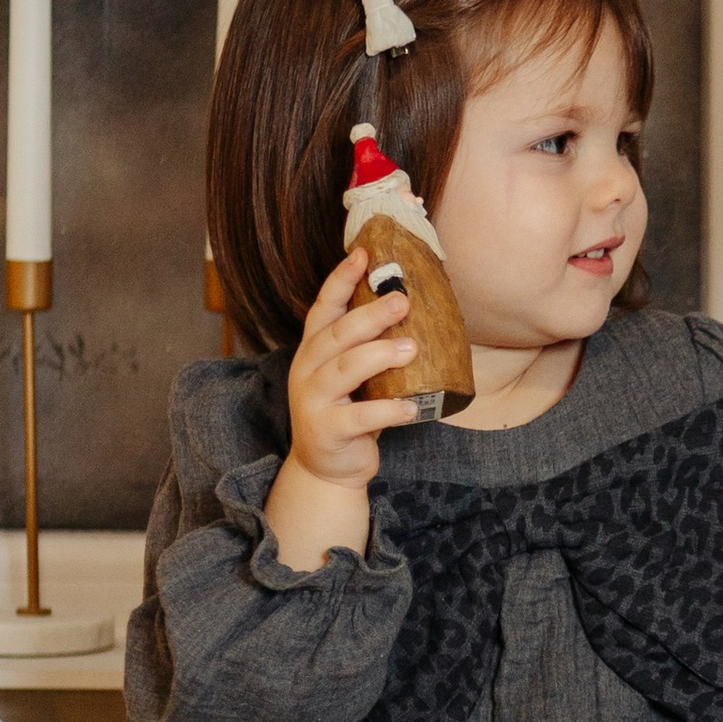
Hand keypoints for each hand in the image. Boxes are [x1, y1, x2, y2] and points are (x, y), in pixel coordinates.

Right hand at [266, 250, 418, 568]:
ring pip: (344, 370)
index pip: (323, 308)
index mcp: (314, 350)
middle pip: (337, 334)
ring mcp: (313, 400)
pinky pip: (359, 417)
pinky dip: (388, 410)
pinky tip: (412, 407)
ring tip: (412, 347)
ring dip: (379, 355)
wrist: (326, 469)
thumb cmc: (348, 412)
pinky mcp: (327, 431)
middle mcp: (308, 369)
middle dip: (370, 314)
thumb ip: (369, 348)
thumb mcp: (354, 376)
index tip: (364, 253)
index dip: (341, 279)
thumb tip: (414, 311)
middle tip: (403, 300)